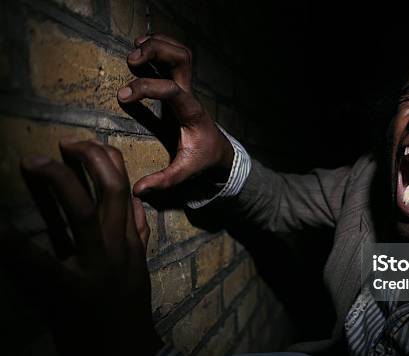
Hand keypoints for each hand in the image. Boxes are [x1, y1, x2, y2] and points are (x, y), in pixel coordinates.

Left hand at [15, 139, 162, 355]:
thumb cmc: (126, 314)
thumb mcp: (138, 270)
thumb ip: (137, 236)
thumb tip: (137, 204)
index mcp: (128, 243)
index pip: (125, 189)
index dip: (105, 159)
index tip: (83, 145)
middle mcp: (115, 248)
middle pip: (110, 190)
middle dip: (88, 158)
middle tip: (62, 144)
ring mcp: (94, 268)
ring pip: (81, 212)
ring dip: (56, 182)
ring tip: (31, 163)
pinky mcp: (68, 292)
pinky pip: (39, 260)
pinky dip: (14, 242)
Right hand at [117, 33, 233, 196]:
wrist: (218, 150)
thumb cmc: (201, 158)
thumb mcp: (185, 171)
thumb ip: (164, 180)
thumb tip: (138, 190)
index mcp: (191, 113)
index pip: (173, 91)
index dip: (148, 88)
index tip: (123, 95)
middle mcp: (191, 95)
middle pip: (182, 60)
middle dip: (156, 53)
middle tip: (131, 60)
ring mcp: (187, 87)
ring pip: (180, 53)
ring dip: (158, 45)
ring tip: (134, 50)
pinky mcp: (181, 84)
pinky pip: (175, 57)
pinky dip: (160, 46)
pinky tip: (140, 49)